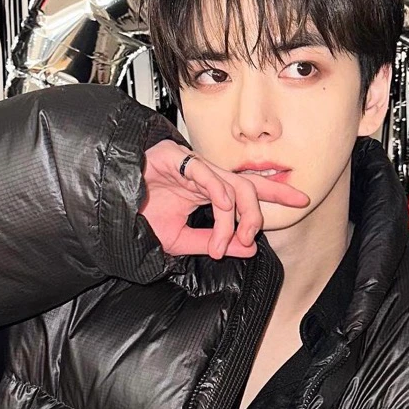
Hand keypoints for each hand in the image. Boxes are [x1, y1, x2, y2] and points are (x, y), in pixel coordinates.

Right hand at [139, 140, 309, 258]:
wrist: (107, 208)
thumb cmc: (137, 215)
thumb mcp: (181, 239)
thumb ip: (213, 241)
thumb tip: (246, 248)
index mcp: (206, 190)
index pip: (248, 189)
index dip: (276, 192)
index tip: (301, 200)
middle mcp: (203, 176)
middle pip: (247, 185)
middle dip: (258, 213)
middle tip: (249, 238)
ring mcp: (191, 166)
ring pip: (231, 184)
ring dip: (236, 216)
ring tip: (227, 239)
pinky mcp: (174, 159)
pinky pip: (206, 174)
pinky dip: (218, 196)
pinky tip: (221, 211)